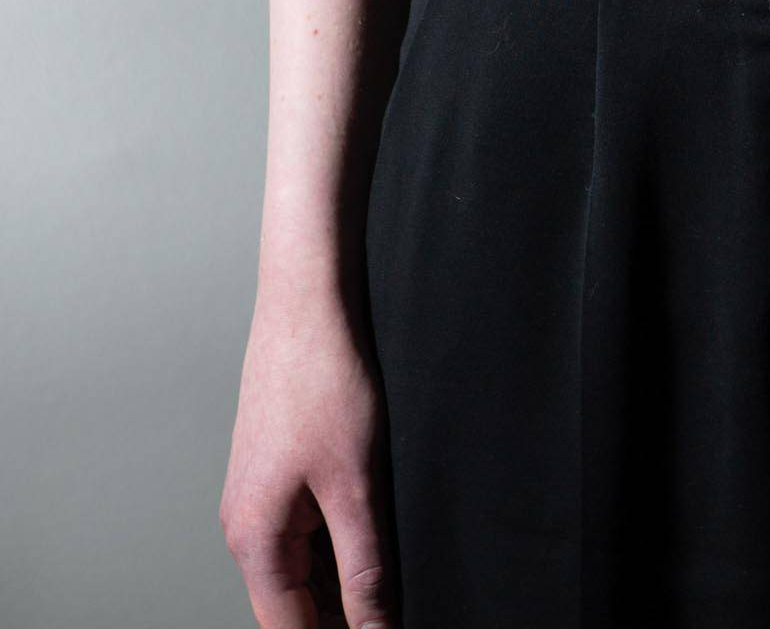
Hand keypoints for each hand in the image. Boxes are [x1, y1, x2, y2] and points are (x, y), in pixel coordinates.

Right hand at [219, 289, 397, 627]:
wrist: (307, 299)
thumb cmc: (323, 379)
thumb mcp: (357, 486)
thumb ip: (365, 569)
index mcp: (255, 539)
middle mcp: (246, 525)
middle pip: (294, 604)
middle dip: (342, 615)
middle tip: (396, 607)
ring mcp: (260, 495)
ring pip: (303, 566)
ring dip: (344, 578)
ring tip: (395, 577)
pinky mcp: (279, 469)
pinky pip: (306, 528)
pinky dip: (340, 540)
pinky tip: (378, 531)